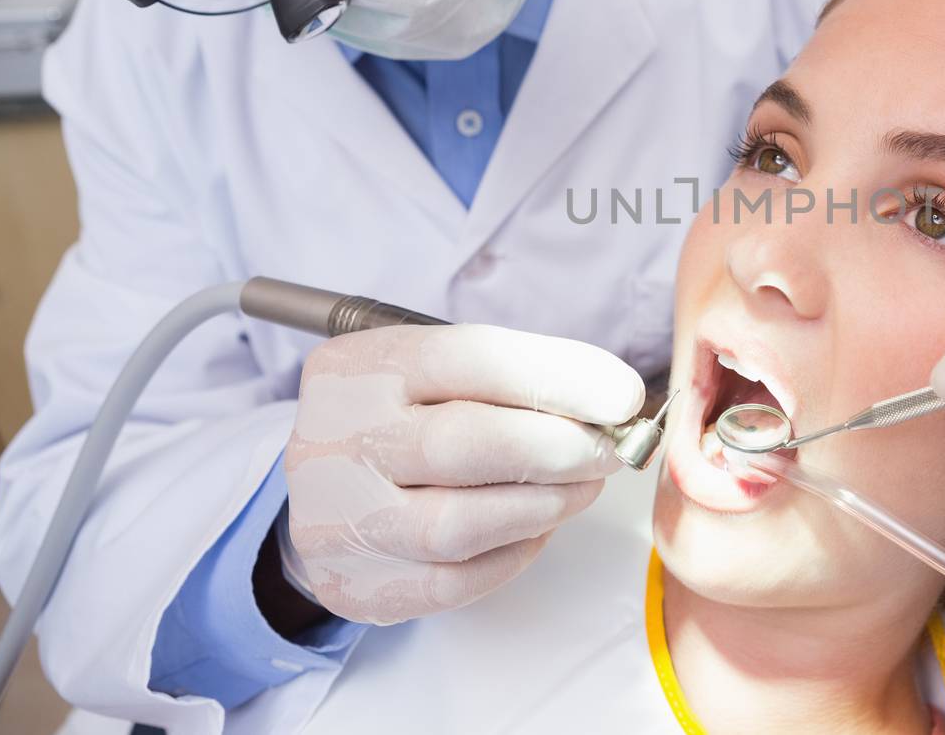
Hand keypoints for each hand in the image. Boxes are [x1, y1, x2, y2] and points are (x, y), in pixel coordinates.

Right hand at [283, 323, 644, 623]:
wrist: (322, 490)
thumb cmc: (405, 420)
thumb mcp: (438, 375)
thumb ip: (516, 378)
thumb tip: (613, 403)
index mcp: (362, 368)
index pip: (470, 359)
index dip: (560, 377)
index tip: (622, 396)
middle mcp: (337, 440)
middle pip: (462, 443)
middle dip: (558, 447)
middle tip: (611, 450)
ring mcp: (337, 519)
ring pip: (459, 523)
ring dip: (545, 504)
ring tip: (584, 486)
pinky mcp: (356, 586)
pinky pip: (454, 581)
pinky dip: (514, 552)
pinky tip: (537, 526)